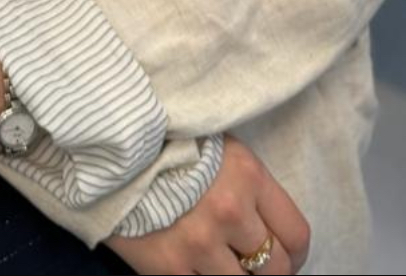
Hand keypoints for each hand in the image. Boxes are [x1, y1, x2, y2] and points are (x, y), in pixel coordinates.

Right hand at [102, 135, 310, 274]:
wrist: (109, 147)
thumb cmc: (169, 143)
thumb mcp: (220, 148)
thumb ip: (249, 185)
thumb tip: (268, 227)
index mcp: (248, 175)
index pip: (296, 233)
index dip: (295, 253)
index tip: (286, 256)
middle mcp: (230, 211)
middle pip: (275, 269)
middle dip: (269, 272)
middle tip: (255, 267)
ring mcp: (199, 242)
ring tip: (220, 264)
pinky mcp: (168, 266)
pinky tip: (196, 269)